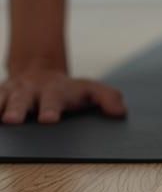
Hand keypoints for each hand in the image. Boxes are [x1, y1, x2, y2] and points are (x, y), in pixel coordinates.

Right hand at [0, 68, 127, 124]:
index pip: (53, 100)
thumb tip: (120, 112)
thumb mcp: (89, 89)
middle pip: (22, 100)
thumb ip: (107, 97)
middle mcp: (29, 91)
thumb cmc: (67, 90)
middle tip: (13, 120)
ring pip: (1, 99)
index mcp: (54, 91)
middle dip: (17, 109)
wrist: (39, 72)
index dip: (51, 109)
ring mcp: (10, 93)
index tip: (48, 120)